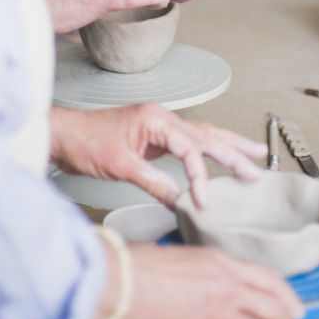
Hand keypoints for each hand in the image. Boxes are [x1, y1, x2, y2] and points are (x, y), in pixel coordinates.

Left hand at [49, 102, 266, 206]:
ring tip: (254, 153)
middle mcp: (162, 118)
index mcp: (155, 120)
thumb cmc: (84, 143)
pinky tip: (221, 152)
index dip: (201, 176)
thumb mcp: (119, 166)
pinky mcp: (154, 135)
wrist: (62, 134)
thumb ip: (153, 182)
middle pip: (206, 136)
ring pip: (203, 134)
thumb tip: (180, 200)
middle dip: (233, 154)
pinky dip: (209, 148)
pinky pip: (190, 140)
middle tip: (255, 172)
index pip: (190, 149)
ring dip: (229, 145)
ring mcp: (159, 125)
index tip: (204, 200)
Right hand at [116, 244, 301, 318]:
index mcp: (223, 264)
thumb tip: (208, 284)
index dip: (287, 297)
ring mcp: (219, 317)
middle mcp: (228, 288)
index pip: (269, 279)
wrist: (121, 281)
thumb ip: (205, 271)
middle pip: (273, 309)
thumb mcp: (184, 256)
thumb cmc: (139, 266)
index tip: (294, 308)